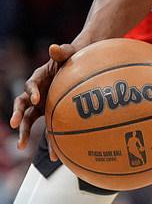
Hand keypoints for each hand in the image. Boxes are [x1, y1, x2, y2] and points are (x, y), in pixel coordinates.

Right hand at [10, 43, 77, 158]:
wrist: (83, 65)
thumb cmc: (76, 57)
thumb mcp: (70, 52)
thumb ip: (62, 51)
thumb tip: (53, 47)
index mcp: (40, 78)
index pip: (30, 85)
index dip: (31, 92)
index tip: (35, 99)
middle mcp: (37, 93)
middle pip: (23, 104)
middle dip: (18, 114)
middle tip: (15, 124)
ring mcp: (43, 105)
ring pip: (29, 120)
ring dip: (24, 132)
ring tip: (21, 146)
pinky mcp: (51, 115)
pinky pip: (48, 129)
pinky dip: (50, 142)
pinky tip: (54, 156)